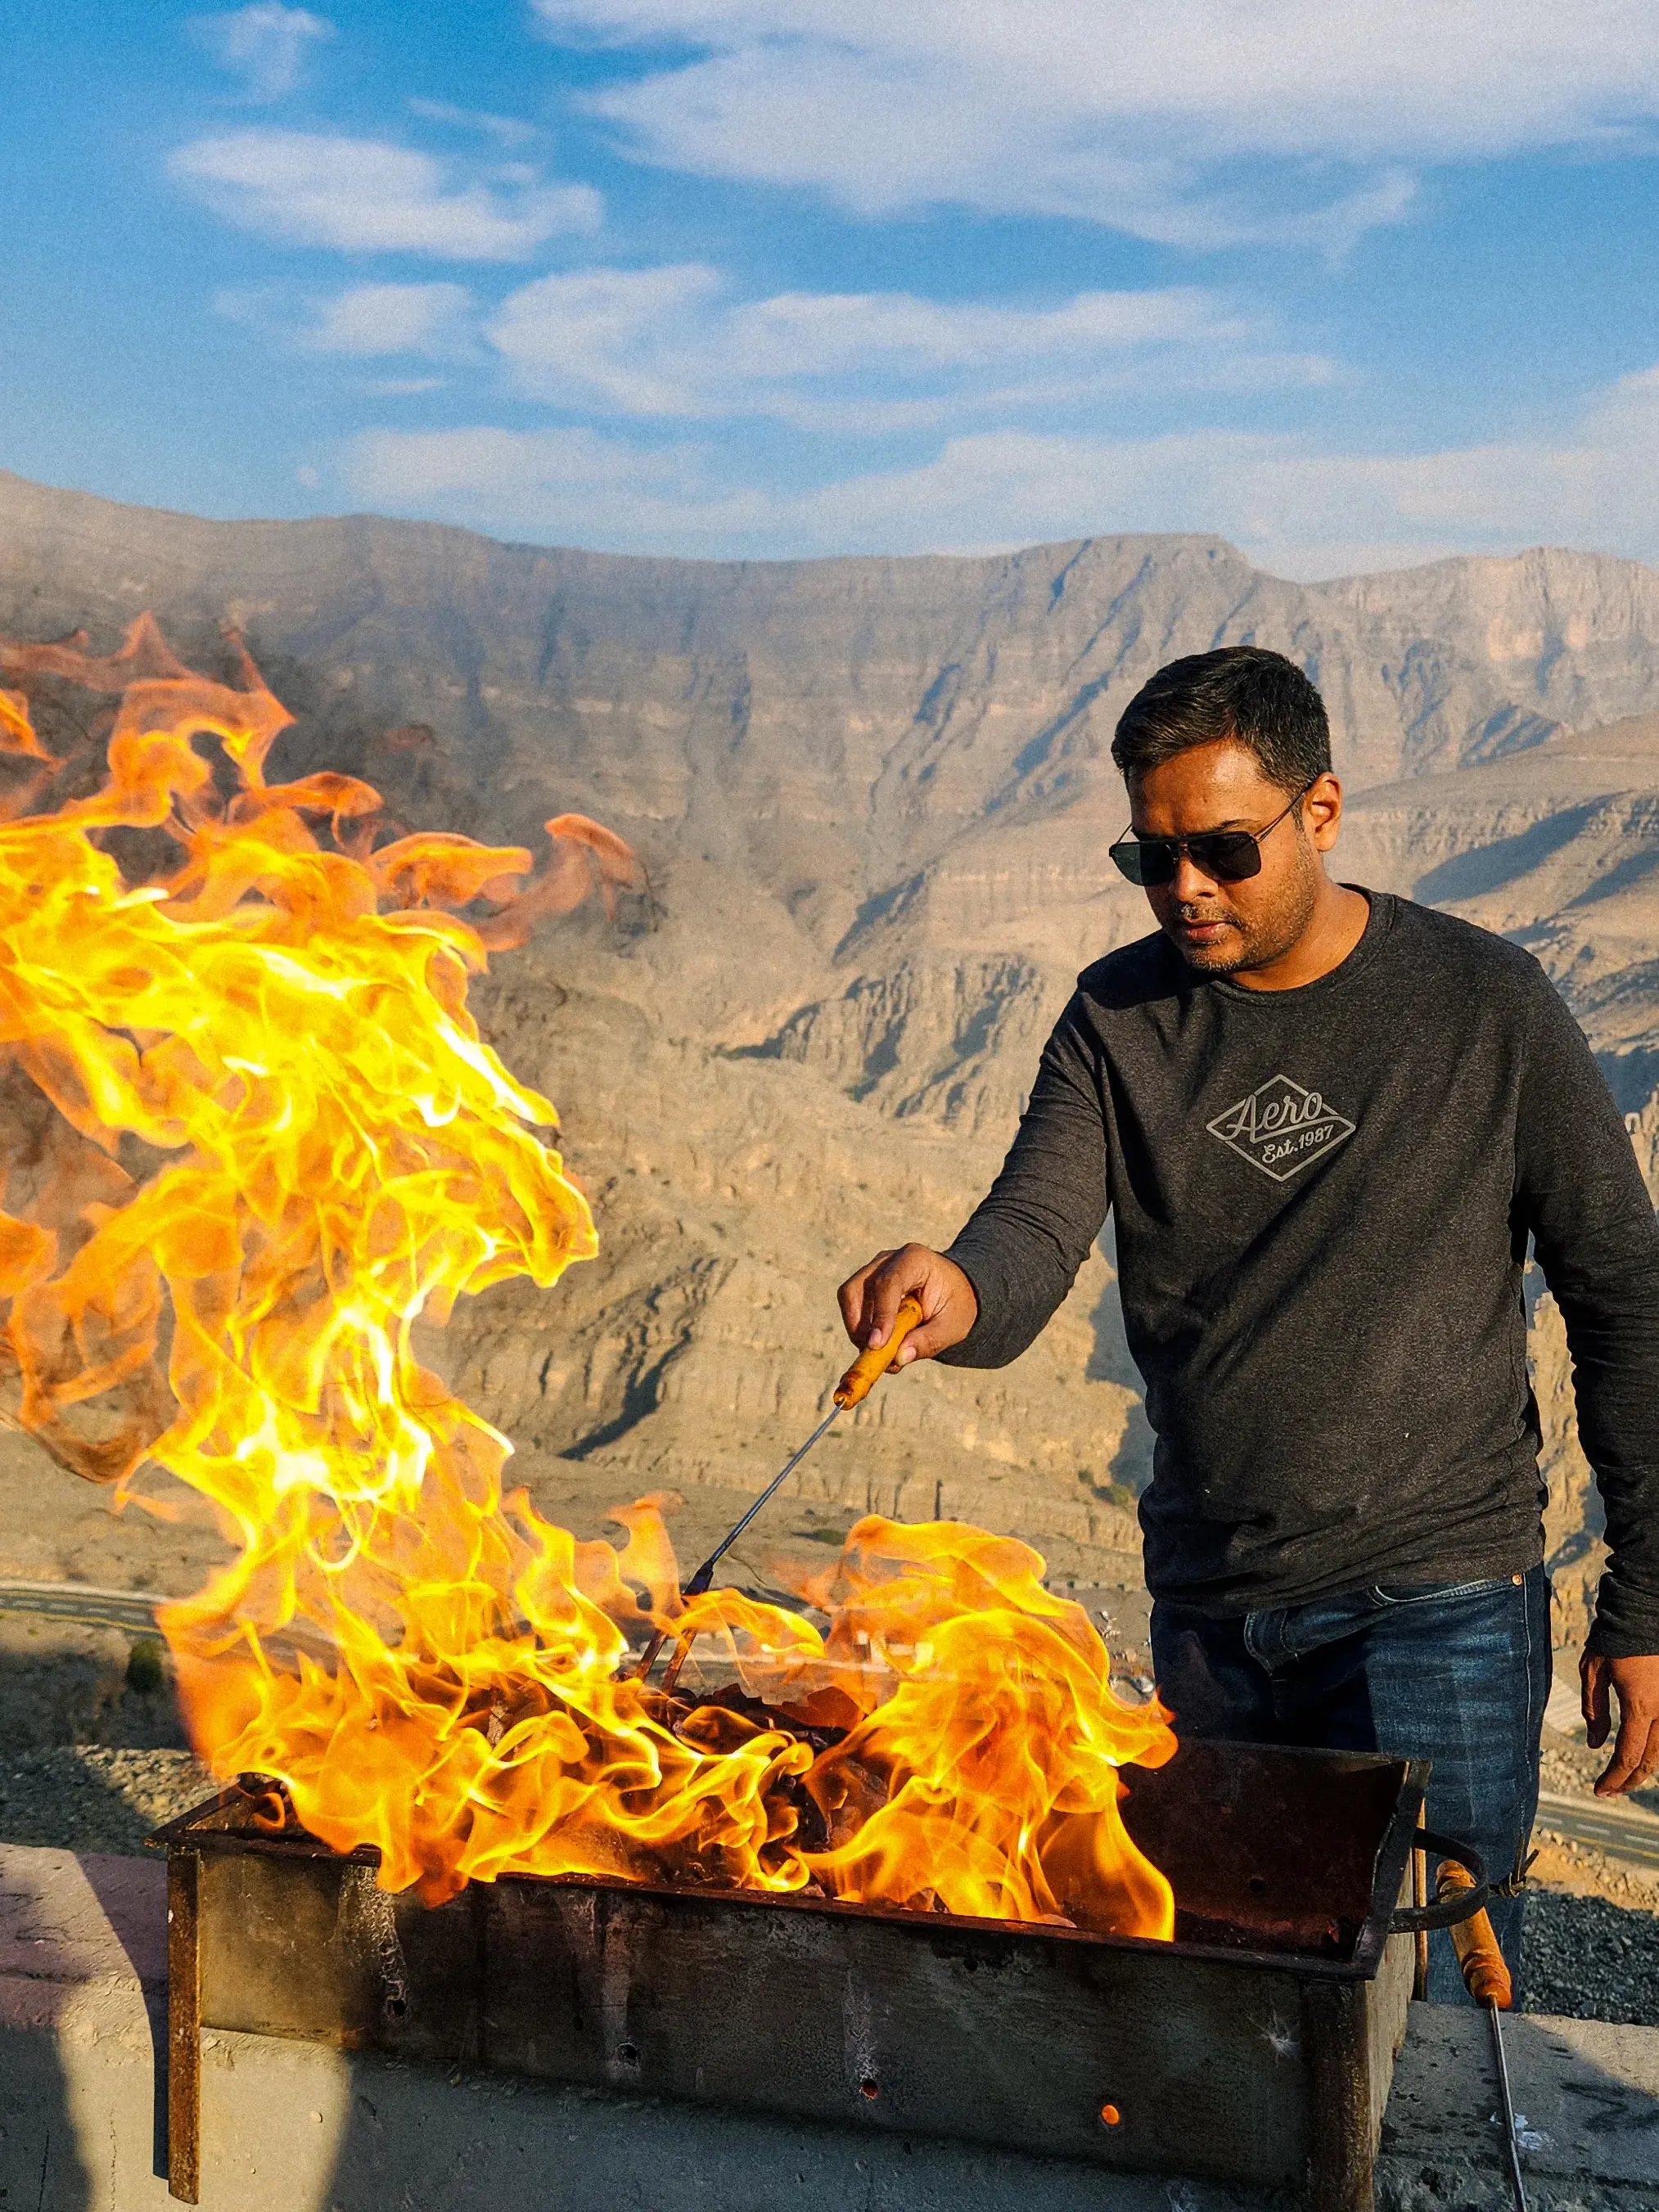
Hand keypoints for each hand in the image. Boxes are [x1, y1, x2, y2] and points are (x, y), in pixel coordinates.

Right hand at [837, 1243, 978, 1366]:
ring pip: (849, 1297)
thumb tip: (898, 1358)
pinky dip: (860, 1329)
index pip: (888, 1284)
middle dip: (859, 1325)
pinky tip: (881, 1345)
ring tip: (881, 1354)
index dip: (879, 1315)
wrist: (953, 1289)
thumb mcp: (953, 1326)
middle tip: (873, 1354)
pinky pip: (852, 1306)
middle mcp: (888, 1259)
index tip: (876, 1345)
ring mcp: (874, 1268)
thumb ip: (929, 1341)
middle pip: (857, 1288)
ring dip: (857, 1330)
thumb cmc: (955, 1304)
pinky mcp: (866, 1282)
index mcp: (915, 1260)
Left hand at [1582, 1647, 1658, 1794]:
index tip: (1599, 1791)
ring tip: (1623, 1776)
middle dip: (1629, 1780)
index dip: (1613, 1778)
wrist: (1641, 1611)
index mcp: (1640, 1705)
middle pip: (1650, 1760)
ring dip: (1644, 1767)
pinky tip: (1640, 1752)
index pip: (1627, 1756)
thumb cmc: (1613, 1639)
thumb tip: (1593, 1744)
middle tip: (1609, 1791)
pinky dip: (1655, 1748)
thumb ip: (1594, 1711)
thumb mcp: (1593, 1673)